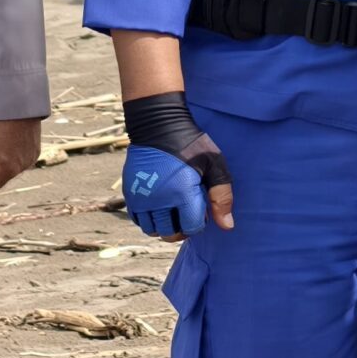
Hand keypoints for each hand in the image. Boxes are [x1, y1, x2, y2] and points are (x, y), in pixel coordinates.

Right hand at [121, 93, 232, 240]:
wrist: (158, 124)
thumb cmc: (190, 143)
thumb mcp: (214, 164)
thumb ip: (222, 196)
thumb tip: (227, 226)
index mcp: (182, 194)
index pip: (192, 228)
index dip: (199, 223)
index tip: (201, 210)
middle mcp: (159, 200)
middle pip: (170, 233)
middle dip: (182, 229)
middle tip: (187, 214)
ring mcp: (141, 198)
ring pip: (152, 229)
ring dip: (164, 227)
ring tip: (172, 212)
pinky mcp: (130, 193)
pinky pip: (137, 219)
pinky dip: (148, 219)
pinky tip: (159, 207)